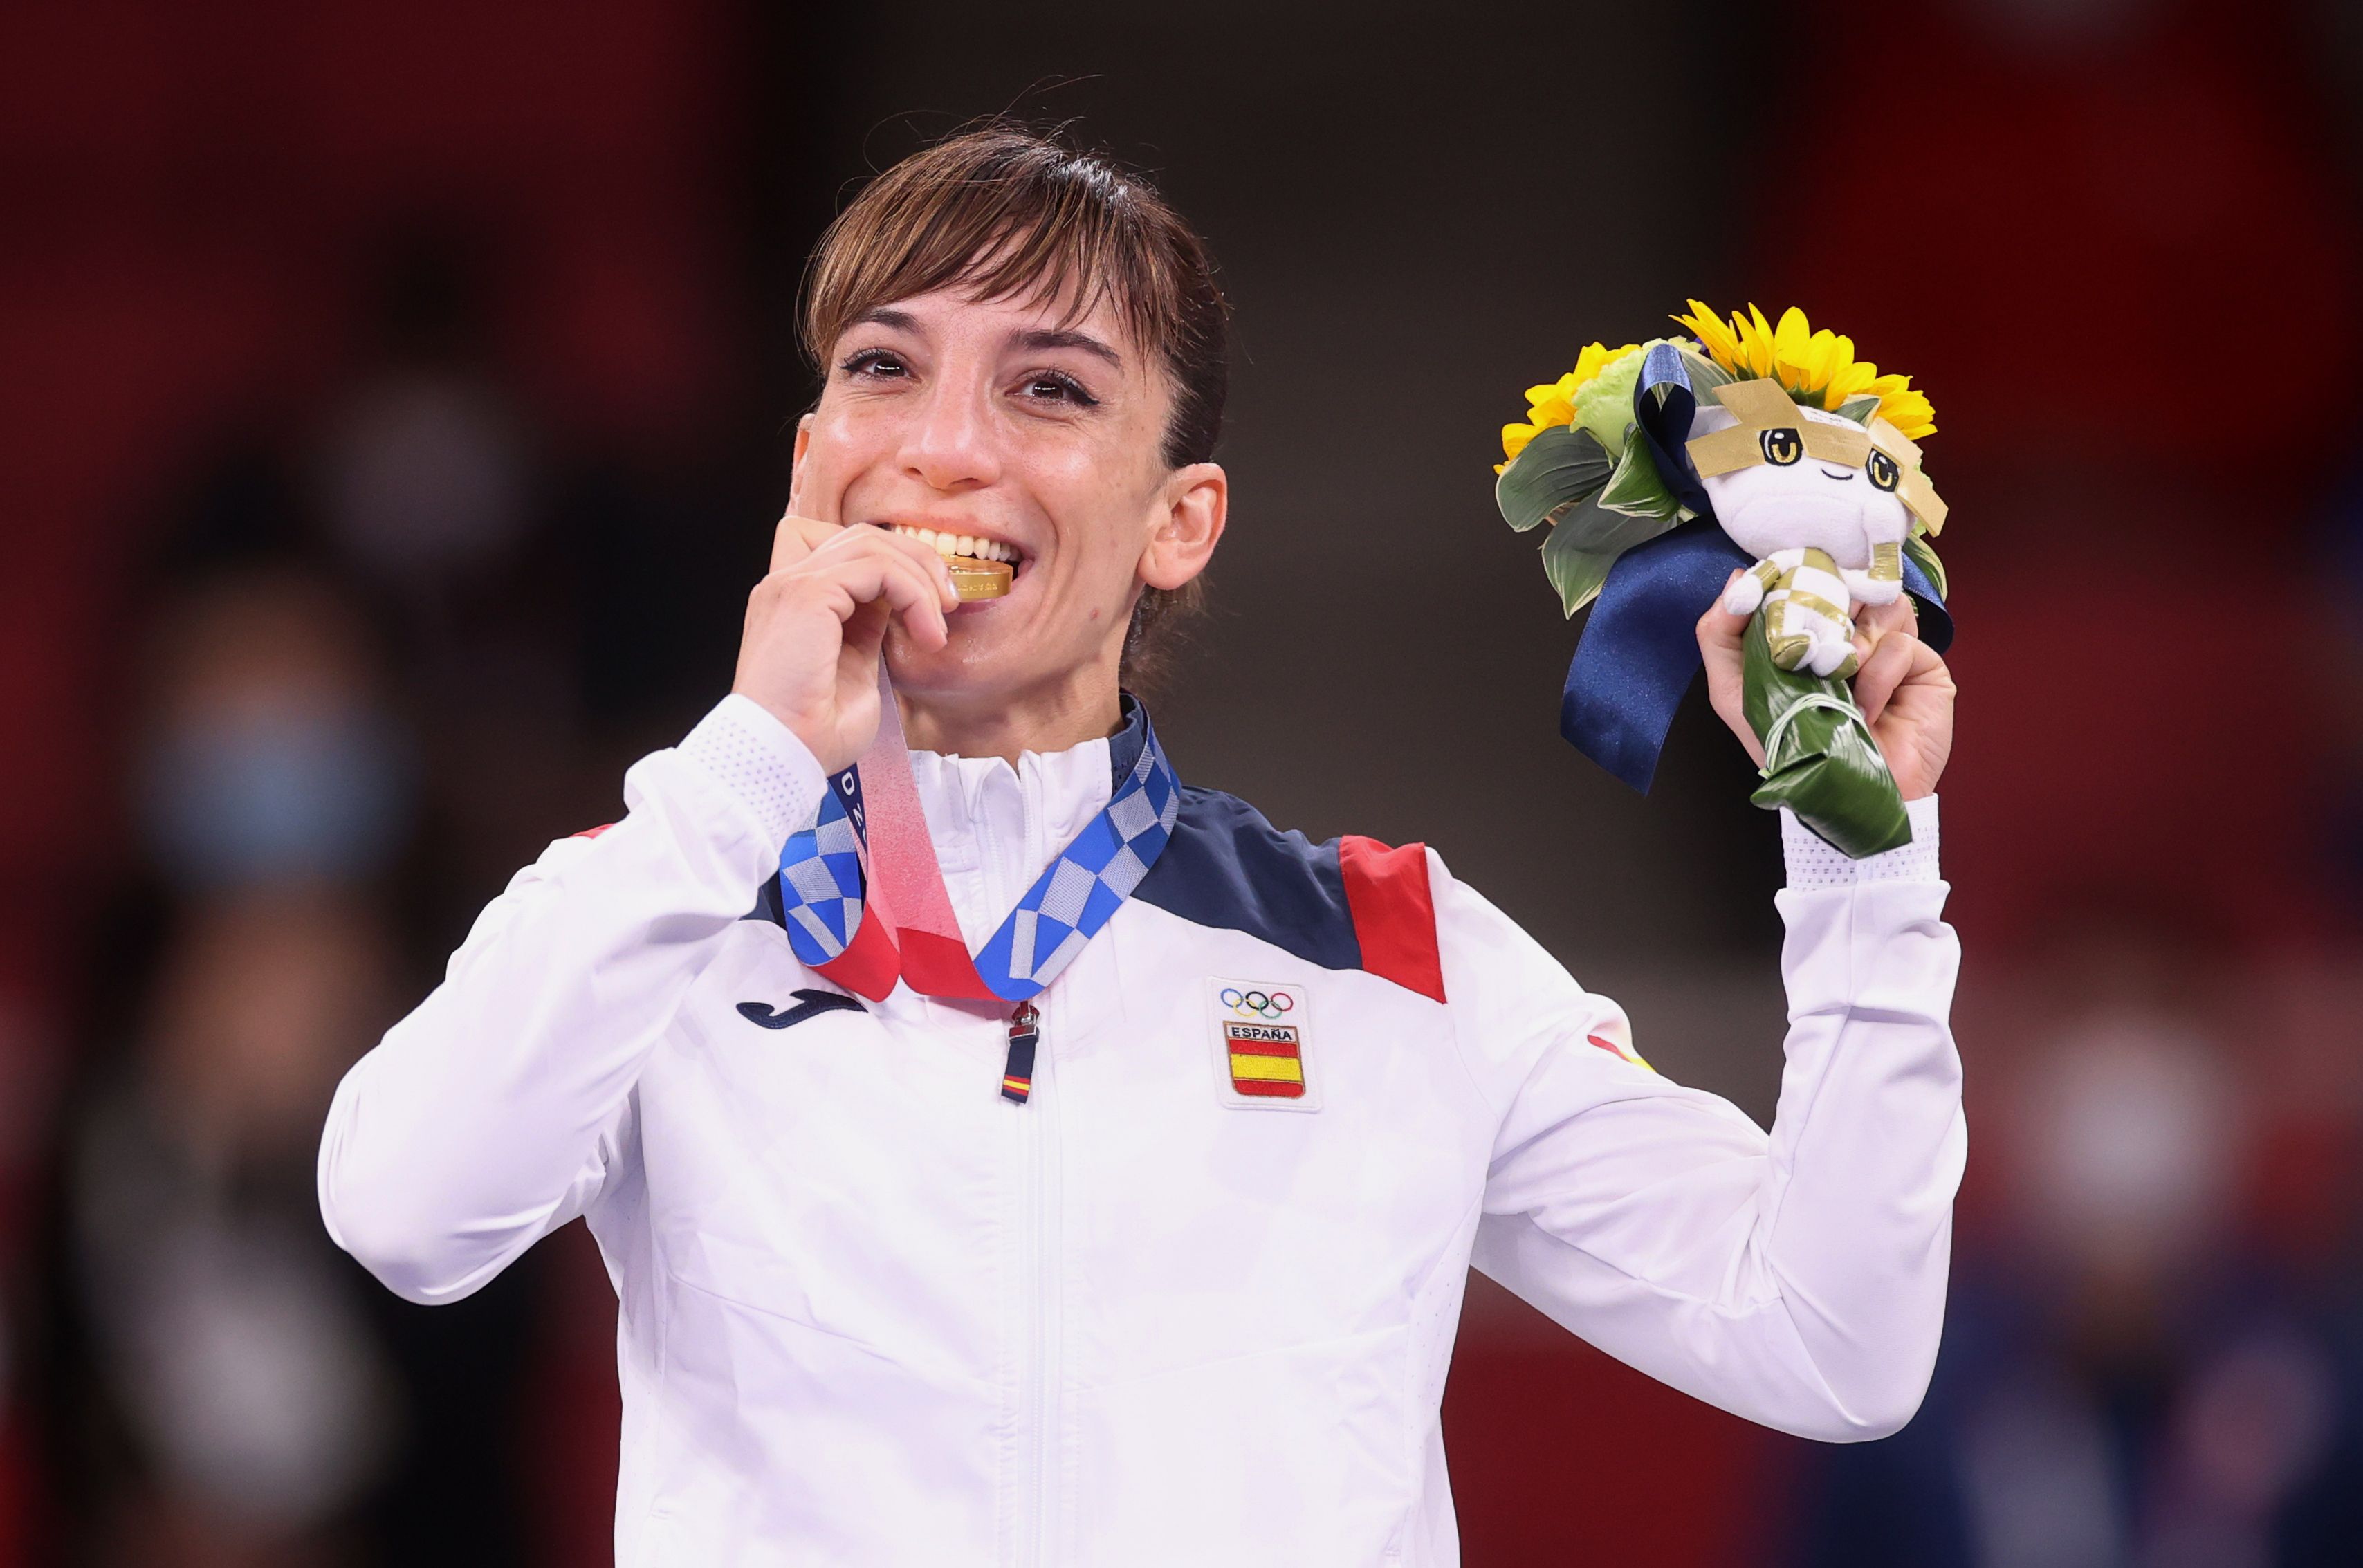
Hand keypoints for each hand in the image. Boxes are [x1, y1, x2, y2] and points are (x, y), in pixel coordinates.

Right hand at [733, 493, 957, 773]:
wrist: (781, 757)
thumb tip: (898, 605)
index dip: (888, 561)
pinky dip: (914, 594)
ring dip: (920, 579)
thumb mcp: (855, 669)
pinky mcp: (808, 594)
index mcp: (792, 601)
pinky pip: (878, 568)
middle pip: (861, 536)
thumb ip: (868, 629)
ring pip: (872, 544)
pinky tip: (927, 633)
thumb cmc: (814, 733)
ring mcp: (792, 584)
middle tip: (947, 606)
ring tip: (938, 626)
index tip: (924, 604)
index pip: (840, 546)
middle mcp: (786, 583)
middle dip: (916, 562)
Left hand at [1696, 576, 1955, 799]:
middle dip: (1825, 605)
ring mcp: (1893, 649)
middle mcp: (1856, 633)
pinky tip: (1865, 711)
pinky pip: (1899, 645)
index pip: (1814, 579)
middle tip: (1810, 636)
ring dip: (1851, 643)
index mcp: (1815, 632)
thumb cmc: (1789, 748)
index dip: (1797, 576)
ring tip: (1838, 679)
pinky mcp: (1926, 670)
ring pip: (1882, 604)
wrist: (1841, 796)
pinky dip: (1876, 677)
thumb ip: (1721, 637)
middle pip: (1852, 583)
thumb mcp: (1735, 693)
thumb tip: (1734, 579)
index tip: (1777, 580)